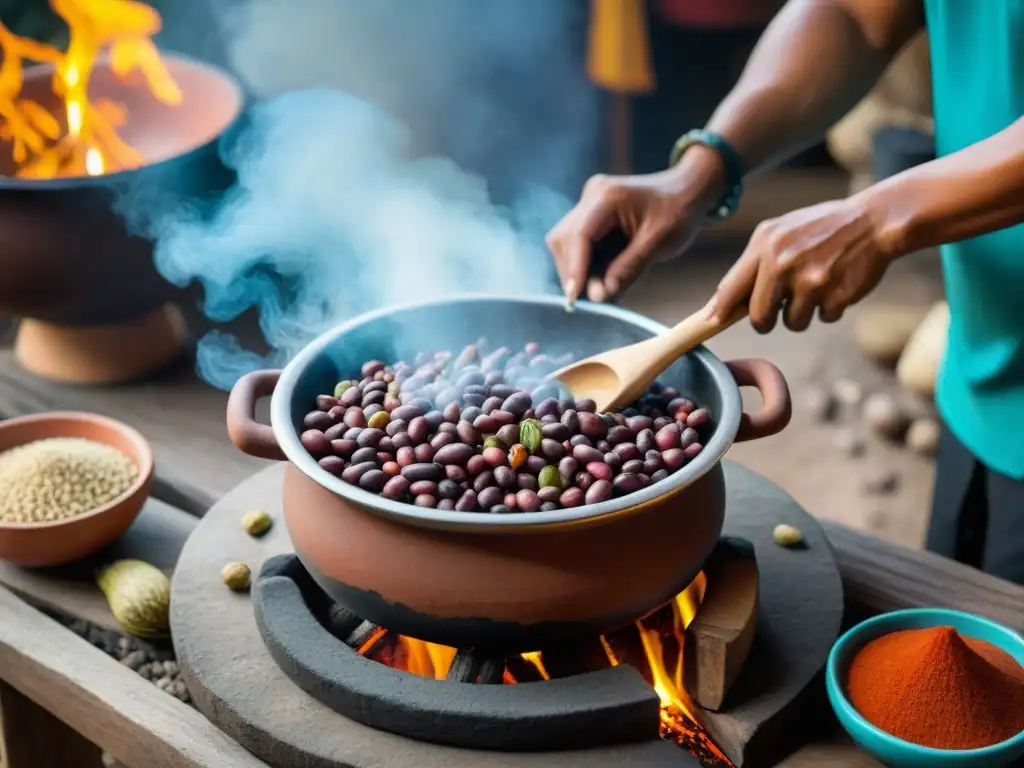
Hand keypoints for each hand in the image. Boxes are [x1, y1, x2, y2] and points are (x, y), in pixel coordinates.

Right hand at [546, 148, 726, 302]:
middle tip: (590, 299)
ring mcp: (589, 203)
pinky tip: (601, 278)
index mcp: (608, 197)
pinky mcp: (592, 213)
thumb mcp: (659, 242)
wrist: (687, 189)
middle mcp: (592, 196)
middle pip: (564, 239)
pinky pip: (578, 242)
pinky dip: (586, 263)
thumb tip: (601, 295)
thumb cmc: (679, 211)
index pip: (579, 236)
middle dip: (573, 271)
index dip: (574, 269)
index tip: (574, 298)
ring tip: (599, 291)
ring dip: (577, 269)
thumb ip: (628, 267)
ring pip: (566, 242)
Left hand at [708, 196, 895, 332]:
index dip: (719, 310)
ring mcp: (810, 281)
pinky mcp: (835, 295)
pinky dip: (830, 309)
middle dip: (767, 320)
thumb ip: (755, 262)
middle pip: (758, 317)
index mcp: (765, 244)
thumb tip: (723, 302)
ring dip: (803, 314)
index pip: (731, 287)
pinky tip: (837, 285)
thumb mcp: (782, 231)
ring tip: (816, 287)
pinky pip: (823, 319)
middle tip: (780, 309)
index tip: (710, 322)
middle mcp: (782, 262)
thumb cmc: (822, 229)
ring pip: (792, 323)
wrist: (874, 220)